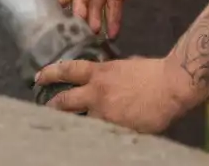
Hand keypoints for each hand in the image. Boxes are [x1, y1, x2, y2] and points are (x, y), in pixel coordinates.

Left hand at [34, 56, 190, 134]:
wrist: (169, 86)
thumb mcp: (127, 66)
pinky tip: (97, 140)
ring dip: (75, 125)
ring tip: (68, 131)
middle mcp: (96, 93)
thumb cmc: (152, 72)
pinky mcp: (114, 130)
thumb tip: (106, 78)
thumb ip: (112, 73)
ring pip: (80, 123)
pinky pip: (100, 135)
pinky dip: (97, 136)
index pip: (68, 70)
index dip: (51, 73)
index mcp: (101, 73)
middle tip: (45, 109)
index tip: (39, 77)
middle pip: (64, 102)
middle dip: (52, 106)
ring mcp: (104, 114)